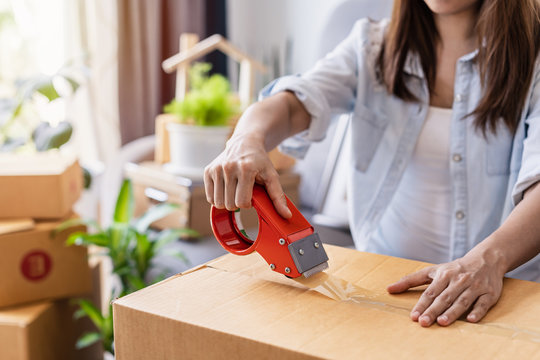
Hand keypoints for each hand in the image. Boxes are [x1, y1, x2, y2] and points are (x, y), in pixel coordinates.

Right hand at [204, 133, 291, 218]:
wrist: (245, 142)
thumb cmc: (259, 161)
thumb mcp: (272, 176)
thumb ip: (278, 197)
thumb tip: (287, 216)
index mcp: (246, 169)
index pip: (242, 203)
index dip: (248, 203)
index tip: (251, 193)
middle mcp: (228, 167)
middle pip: (229, 204)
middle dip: (237, 203)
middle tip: (243, 191)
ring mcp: (216, 169)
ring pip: (218, 203)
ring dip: (227, 201)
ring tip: (235, 189)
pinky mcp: (208, 171)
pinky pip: (209, 197)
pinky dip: (218, 197)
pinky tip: (226, 188)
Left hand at [387, 252, 504, 326]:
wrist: (486, 259)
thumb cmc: (454, 268)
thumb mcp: (432, 271)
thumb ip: (411, 280)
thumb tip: (389, 289)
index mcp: (444, 275)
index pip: (430, 292)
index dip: (422, 304)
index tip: (413, 316)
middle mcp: (459, 280)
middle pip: (444, 297)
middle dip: (433, 310)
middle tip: (424, 322)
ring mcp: (475, 286)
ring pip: (462, 300)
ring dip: (453, 312)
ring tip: (442, 322)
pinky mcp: (490, 293)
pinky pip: (483, 303)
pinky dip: (478, 311)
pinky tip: (471, 319)